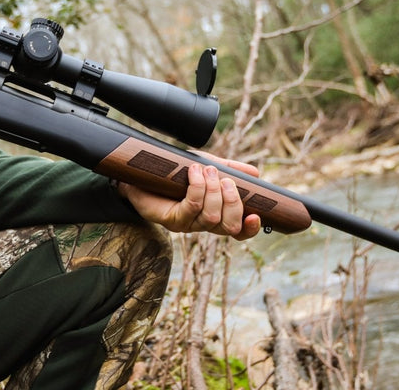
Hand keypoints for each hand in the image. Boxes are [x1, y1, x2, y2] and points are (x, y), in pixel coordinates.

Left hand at [118, 156, 262, 240]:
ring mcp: (187, 224)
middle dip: (231, 200)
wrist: (142, 173)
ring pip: (211, 216)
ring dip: (213, 190)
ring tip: (207, 171)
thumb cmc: (176, 173)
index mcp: (216, 214)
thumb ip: (230, 169)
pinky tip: (194, 172)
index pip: (239, 231)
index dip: (250, 228)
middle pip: (229, 225)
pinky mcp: (171, 220)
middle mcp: (203, 224)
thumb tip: (255, 173)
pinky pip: (192, 206)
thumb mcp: (206, 166)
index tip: (256, 215)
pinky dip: (197, 187)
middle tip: (224, 180)